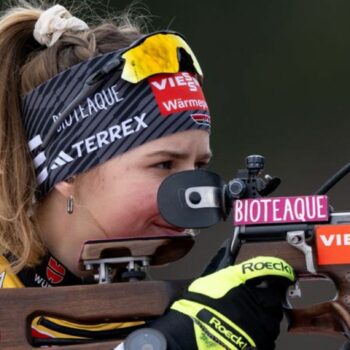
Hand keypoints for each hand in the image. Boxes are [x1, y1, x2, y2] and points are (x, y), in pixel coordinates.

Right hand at [151, 256, 294, 349]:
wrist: (188, 335)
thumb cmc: (194, 307)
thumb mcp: (210, 281)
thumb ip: (229, 275)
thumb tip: (240, 268)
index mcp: (237, 281)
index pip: (264, 268)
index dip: (278, 268)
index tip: (285, 271)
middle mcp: (250, 301)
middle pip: (274, 297)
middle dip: (271, 298)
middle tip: (263, 299)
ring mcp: (256, 323)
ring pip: (274, 319)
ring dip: (267, 316)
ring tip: (252, 318)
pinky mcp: (257, 342)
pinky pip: (268, 337)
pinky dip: (262, 333)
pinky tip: (249, 332)